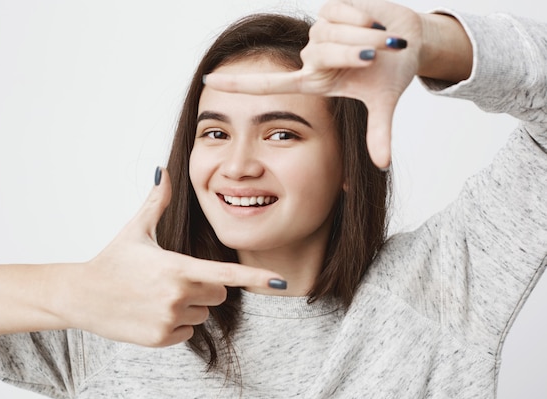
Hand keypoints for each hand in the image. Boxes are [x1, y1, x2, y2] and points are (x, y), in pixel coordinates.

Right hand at [64, 168, 284, 346]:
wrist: (82, 295)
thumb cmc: (113, 259)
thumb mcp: (136, 229)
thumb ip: (158, 201)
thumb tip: (164, 170)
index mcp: (177, 266)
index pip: (226, 273)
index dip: (256, 277)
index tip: (281, 282)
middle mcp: (177, 295)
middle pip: (219, 294)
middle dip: (205, 287)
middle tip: (175, 279)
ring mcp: (169, 319)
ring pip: (203, 314)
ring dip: (190, 306)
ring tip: (158, 295)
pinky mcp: (160, 338)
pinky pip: (187, 332)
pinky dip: (176, 324)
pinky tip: (152, 312)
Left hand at [204, 0, 422, 168]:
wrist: (409, 39)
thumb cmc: (390, 72)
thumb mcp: (381, 103)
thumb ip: (378, 132)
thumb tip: (383, 165)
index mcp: (314, 81)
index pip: (268, 84)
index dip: (238, 83)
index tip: (207, 82)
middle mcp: (311, 57)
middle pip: (325, 53)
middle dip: (357, 53)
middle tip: (376, 58)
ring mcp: (318, 32)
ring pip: (334, 33)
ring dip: (366, 37)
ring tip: (379, 42)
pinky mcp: (329, 8)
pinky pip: (342, 12)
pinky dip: (363, 17)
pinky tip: (371, 21)